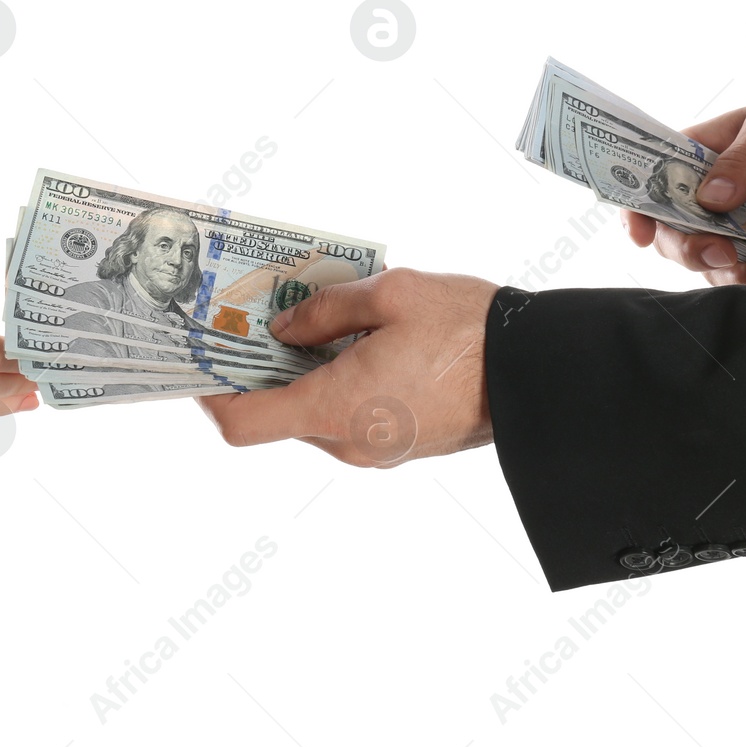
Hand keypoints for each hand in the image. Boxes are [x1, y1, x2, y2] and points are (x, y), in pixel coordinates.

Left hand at [197, 269, 497, 466]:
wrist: (542, 375)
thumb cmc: (469, 330)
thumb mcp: (389, 295)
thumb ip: (324, 312)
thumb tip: (282, 329)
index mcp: (336, 408)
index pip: (243, 424)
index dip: (211, 396)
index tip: (202, 363)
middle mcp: (349, 442)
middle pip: (277, 414)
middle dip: (261, 370)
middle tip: (257, 319)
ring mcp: (376, 450)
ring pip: (313, 415)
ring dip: (303, 375)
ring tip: (315, 322)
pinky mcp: (400, 446)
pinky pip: (348, 418)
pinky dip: (336, 386)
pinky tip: (355, 344)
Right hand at [621, 105, 745, 288]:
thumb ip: (745, 155)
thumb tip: (710, 197)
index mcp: (694, 159)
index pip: (648, 184)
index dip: (636, 211)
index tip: (643, 235)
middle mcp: (700, 200)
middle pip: (668, 233)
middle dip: (687, 249)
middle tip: (720, 252)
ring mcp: (725, 232)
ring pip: (701, 263)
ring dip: (727, 272)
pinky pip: (738, 279)